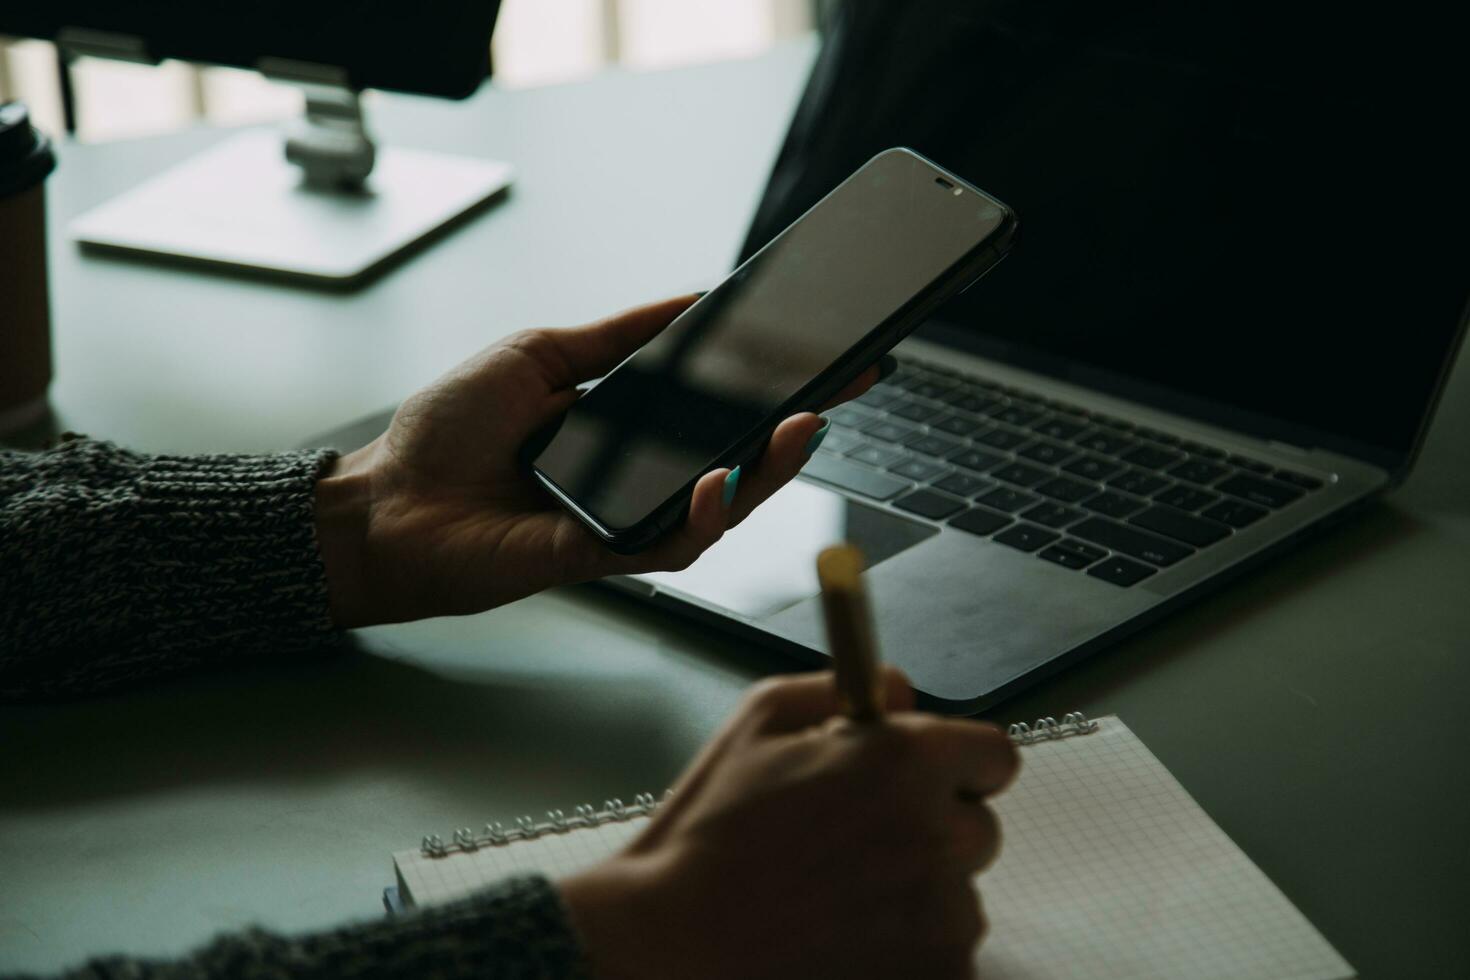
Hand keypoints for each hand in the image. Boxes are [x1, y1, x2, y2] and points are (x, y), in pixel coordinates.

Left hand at [314, 295, 880, 626]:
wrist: (383, 503)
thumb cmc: (446, 432)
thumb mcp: (540, 354)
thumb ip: (620, 335)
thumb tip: (692, 300)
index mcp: (625, 426)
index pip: (714, 406)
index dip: (770, 384)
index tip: (823, 354)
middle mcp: (636, 476)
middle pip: (734, 459)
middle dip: (793, 427)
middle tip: (841, 388)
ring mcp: (625, 520)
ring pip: (721, 505)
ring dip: (767, 470)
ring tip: (800, 427)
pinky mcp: (602, 556)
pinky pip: (672, 540)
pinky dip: (704, 513)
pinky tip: (720, 478)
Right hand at [559, 669, 1019, 979]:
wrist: (675, 942)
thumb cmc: (707, 835)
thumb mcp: (757, 722)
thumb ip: (842, 689)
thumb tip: (899, 694)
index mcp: (904, 761)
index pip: (994, 756)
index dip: (960, 766)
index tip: (932, 782)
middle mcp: (936, 835)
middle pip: (979, 830)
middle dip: (932, 832)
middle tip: (861, 847)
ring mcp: (942, 917)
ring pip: (959, 898)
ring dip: (918, 898)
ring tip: (836, 902)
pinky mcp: (936, 976)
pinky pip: (944, 956)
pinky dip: (907, 953)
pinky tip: (844, 942)